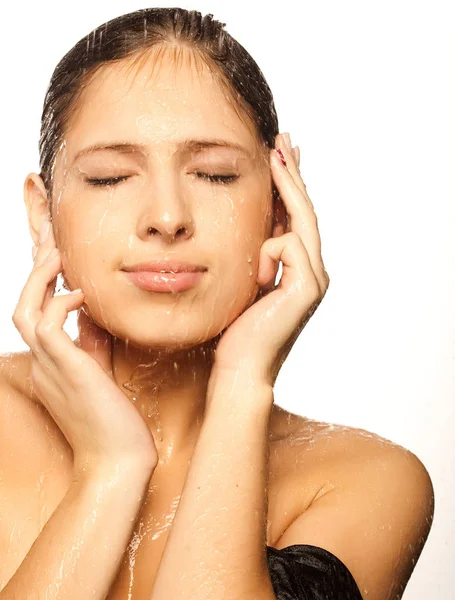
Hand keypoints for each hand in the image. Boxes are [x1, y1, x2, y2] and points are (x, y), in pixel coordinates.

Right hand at [13, 221, 157, 474]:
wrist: (117, 463)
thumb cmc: (114, 422)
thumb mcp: (99, 373)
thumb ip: (91, 345)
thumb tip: (91, 315)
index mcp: (49, 366)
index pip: (35, 316)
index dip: (42, 286)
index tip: (58, 259)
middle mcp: (42, 364)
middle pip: (21, 307)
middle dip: (35, 273)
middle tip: (52, 244)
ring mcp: (50, 368)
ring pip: (25, 311)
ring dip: (40, 279)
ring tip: (58, 254)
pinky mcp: (67, 370)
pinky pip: (48, 326)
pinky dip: (61, 303)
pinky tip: (82, 293)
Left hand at [211, 132, 329, 388]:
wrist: (240, 369)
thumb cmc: (236, 331)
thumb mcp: (243, 281)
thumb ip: (254, 256)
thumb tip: (253, 231)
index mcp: (297, 269)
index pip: (295, 218)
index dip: (289, 186)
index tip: (280, 154)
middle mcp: (312, 271)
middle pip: (304, 212)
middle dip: (294, 173)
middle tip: (285, 138)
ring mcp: (313, 281)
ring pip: (302, 222)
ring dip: (288, 187)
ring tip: (276, 154)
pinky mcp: (306, 290)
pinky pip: (290, 246)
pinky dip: (271, 247)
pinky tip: (259, 268)